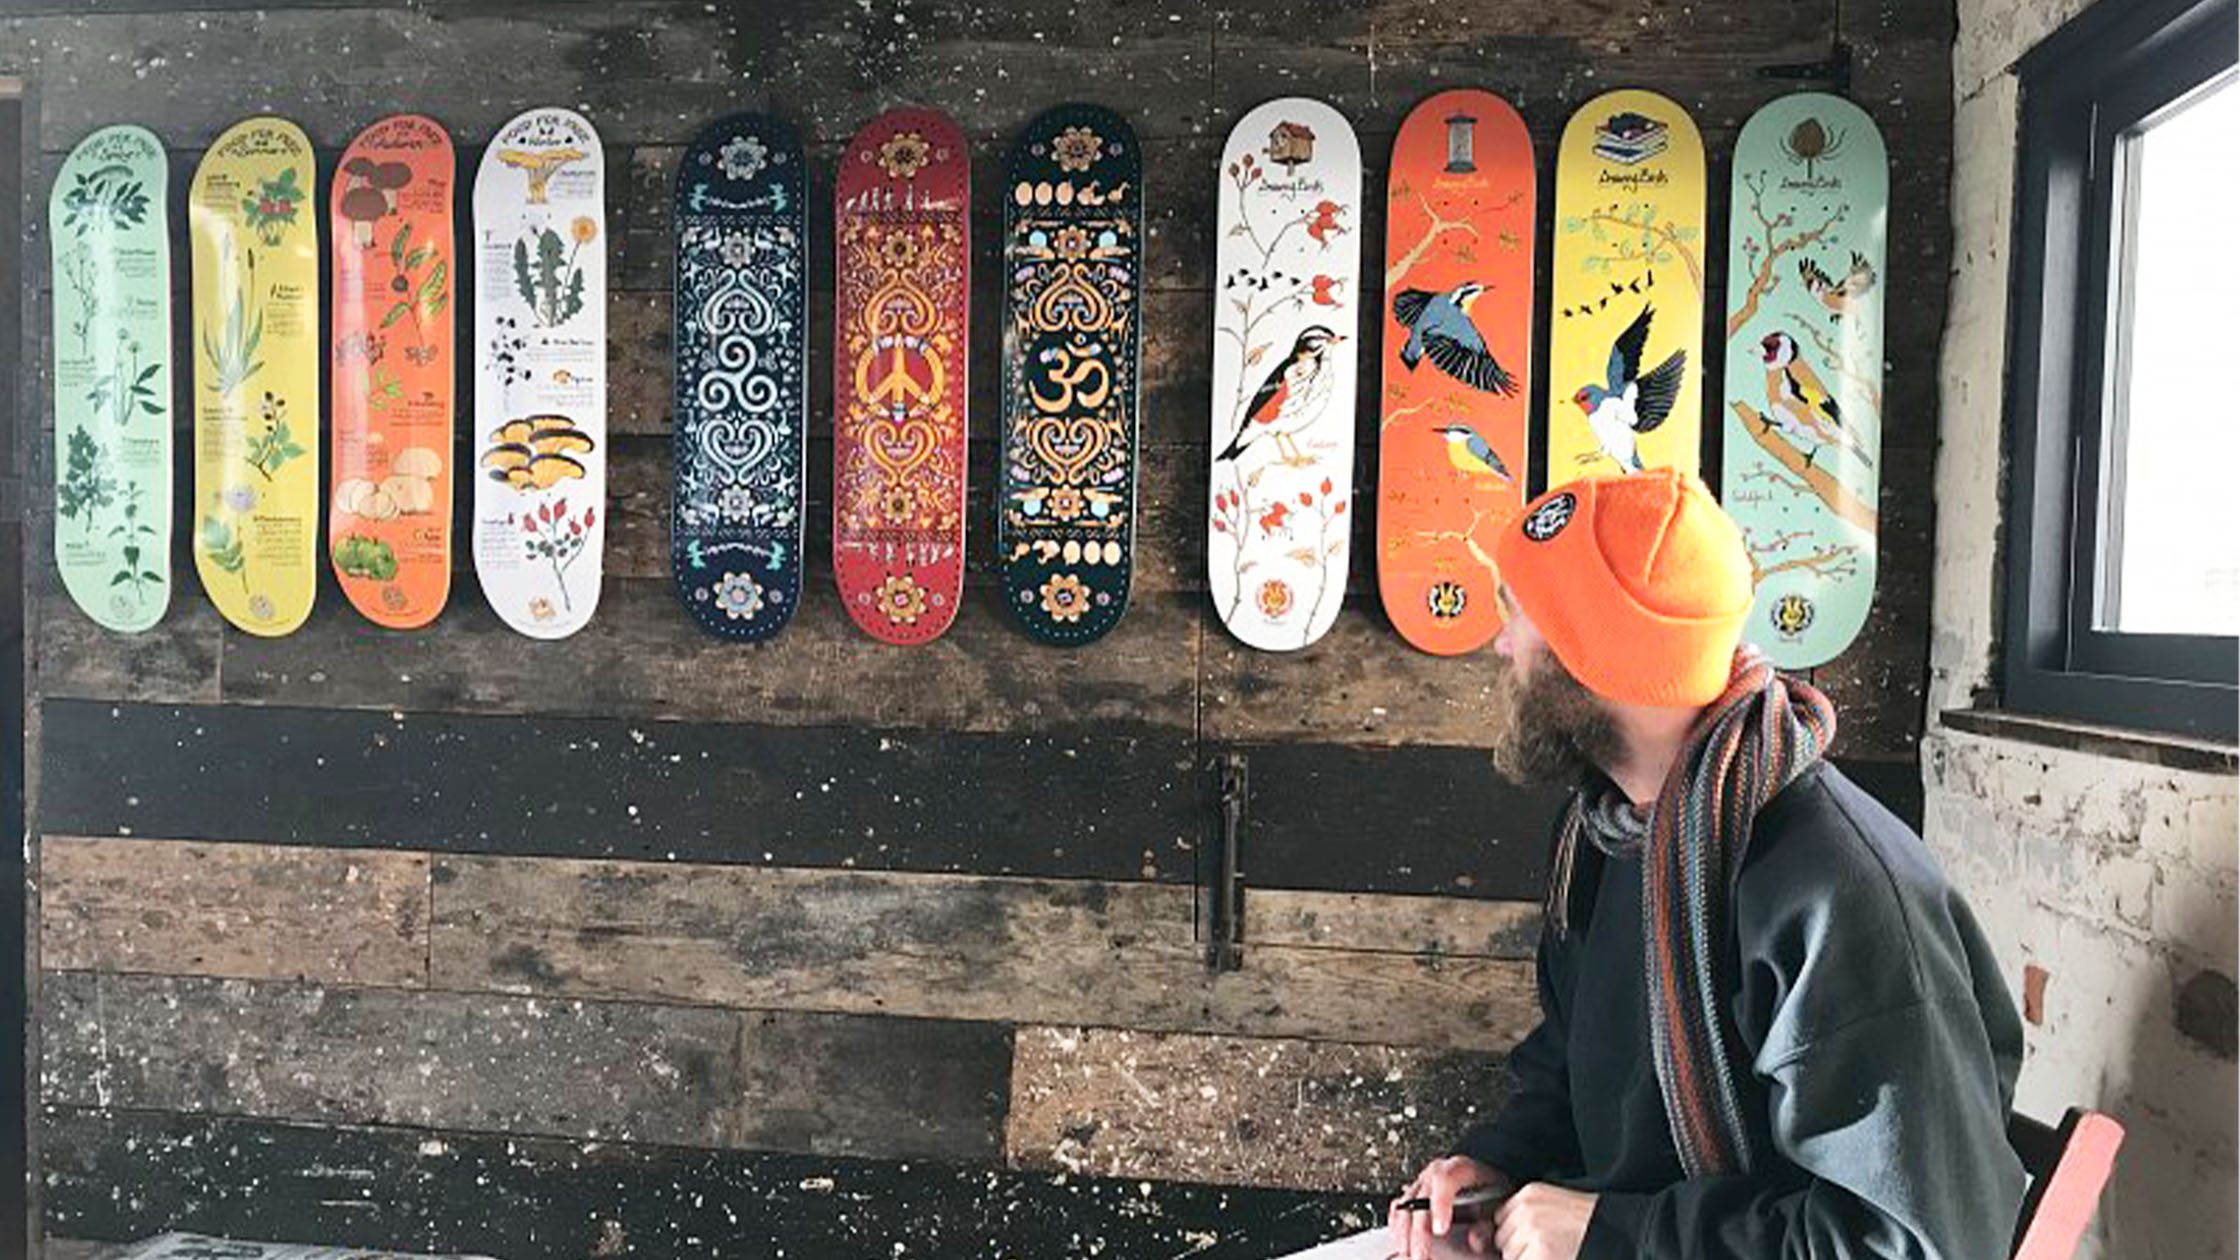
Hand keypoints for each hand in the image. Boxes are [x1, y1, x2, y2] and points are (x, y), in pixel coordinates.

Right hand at [1387, 1155, 1509, 1258]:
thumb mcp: (1498, 1205)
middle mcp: (1435, 1173)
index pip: (1444, 1180)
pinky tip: (1404, 1244)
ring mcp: (1421, 1183)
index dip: (1440, 1205)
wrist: (1484, 1183)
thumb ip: (1487, 1224)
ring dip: (1405, 1234)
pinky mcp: (1412, 1195)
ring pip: (1404, 1206)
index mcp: (1460, 1169)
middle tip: (1421, 1256)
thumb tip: (1474, 1239)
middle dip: (1419, 1232)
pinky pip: (1398, 1210)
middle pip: (1420, 1200)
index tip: (1440, 1230)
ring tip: (1411, 1255)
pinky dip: (1399, 1228)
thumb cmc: (1491, 1193)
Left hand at [1490, 1183, 1596, 1259]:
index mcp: (1530, 1193)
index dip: (1514, 1233)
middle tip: (1547, 1248)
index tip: (1530, 1239)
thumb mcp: (1556, 1203)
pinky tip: (1555, 1257)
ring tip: (1553, 1253)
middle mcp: (1528, 1209)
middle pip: (1502, 1239)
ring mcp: (1533, 1231)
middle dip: (1519, 1249)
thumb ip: (1529, 1212)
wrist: (1617, 1230)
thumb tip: (1505, 1230)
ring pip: (1510, 1256)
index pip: (1500, 1217)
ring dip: (1527, 1258)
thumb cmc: (1590, 1222)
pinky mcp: (1541, 1252)